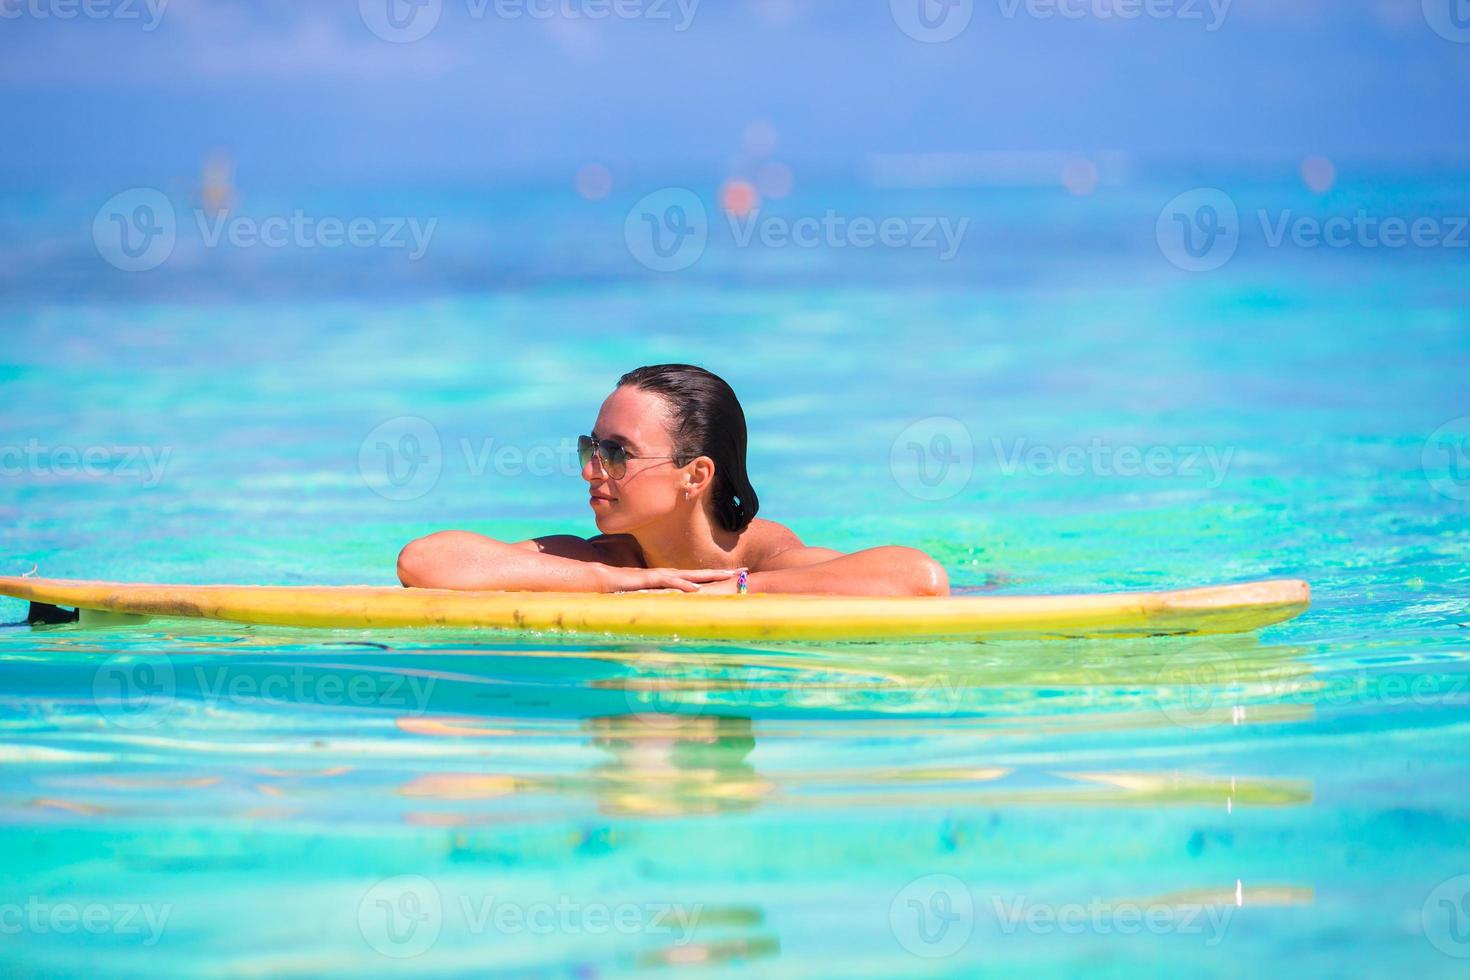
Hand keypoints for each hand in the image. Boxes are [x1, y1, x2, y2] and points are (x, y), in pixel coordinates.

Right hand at [606, 565, 746, 592]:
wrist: (606, 579)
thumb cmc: (628, 588)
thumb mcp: (651, 595)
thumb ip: (665, 598)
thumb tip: (679, 606)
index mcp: (673, 578)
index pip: (700, 577)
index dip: (718, 575)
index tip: (737, 574)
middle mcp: (671, 575)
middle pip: (701, 573)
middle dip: (722, 572)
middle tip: (743, 569)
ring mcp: (662, 576)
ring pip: (690, 575)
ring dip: (708, 576)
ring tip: (726, 576)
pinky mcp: (651, 580)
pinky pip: (670, 582)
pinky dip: (683, 585)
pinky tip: (695, 589)